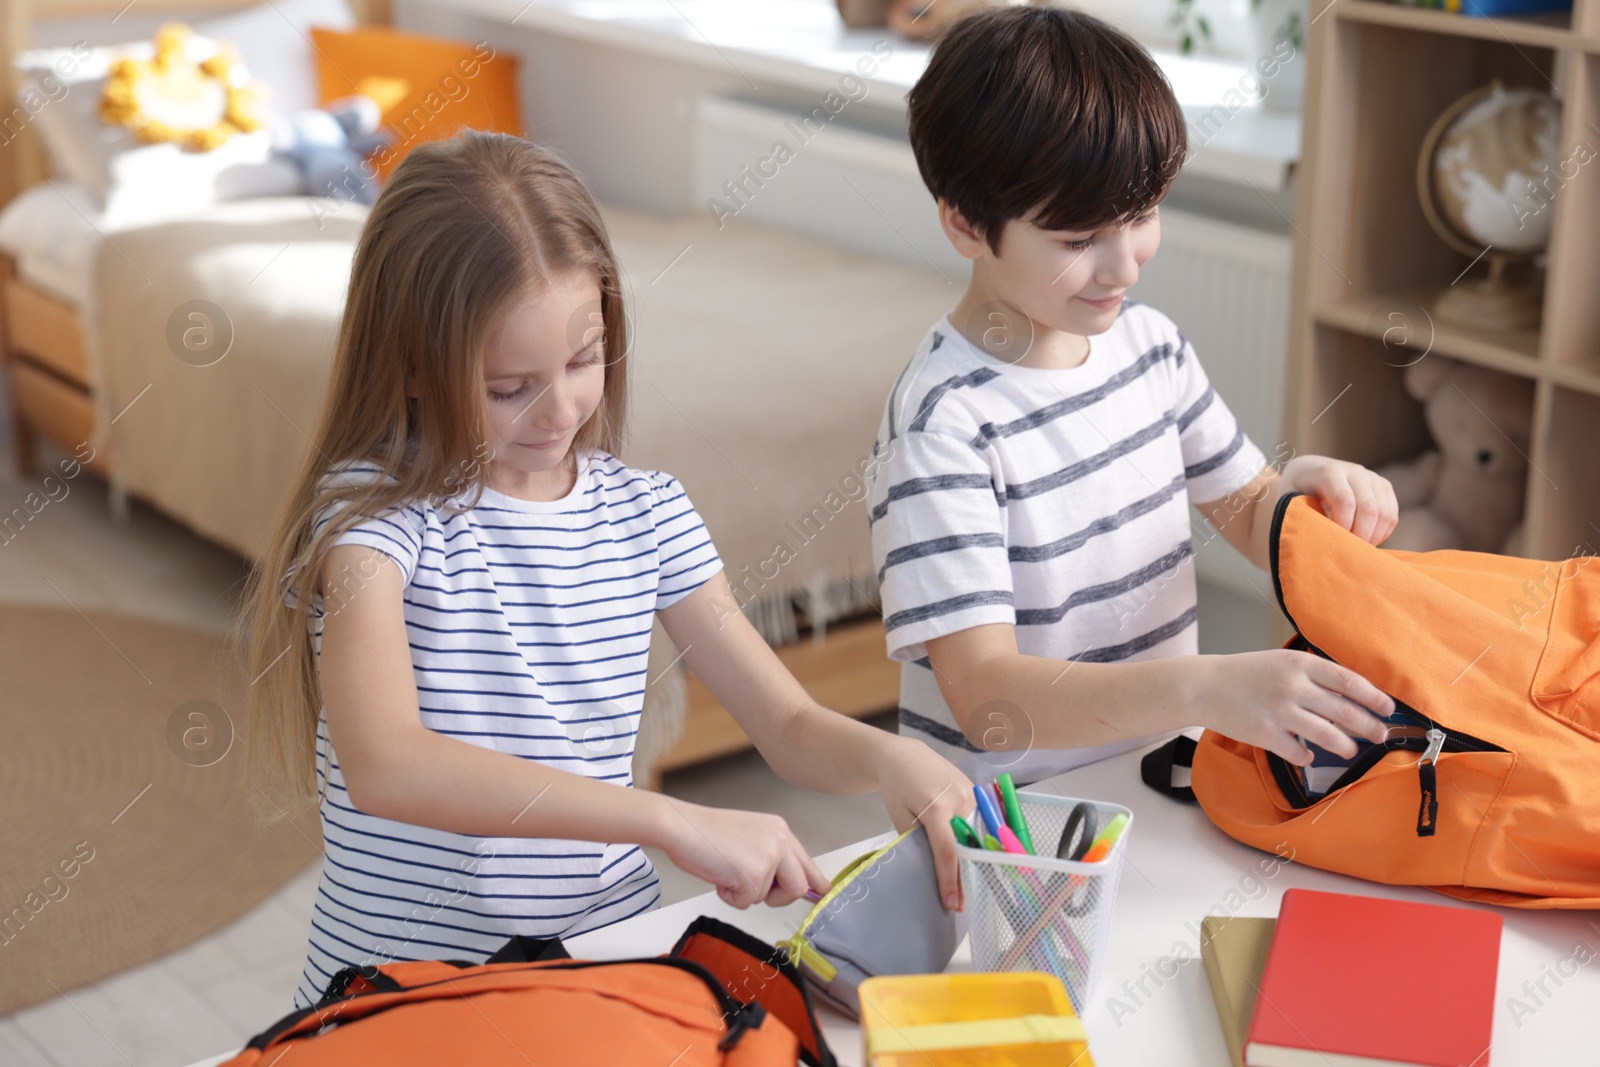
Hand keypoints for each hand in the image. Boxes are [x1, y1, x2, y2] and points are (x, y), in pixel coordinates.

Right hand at [654, 798, 829, 908]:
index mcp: (779, 830)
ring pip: (771, 898)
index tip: (823, 894)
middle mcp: (780, 840)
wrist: (680, 827)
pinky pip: (747, 903)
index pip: (807, 862)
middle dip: (777, 897)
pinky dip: (730, 897)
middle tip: (752, 887)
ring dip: (748, 895)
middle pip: (798, 887)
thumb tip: (786, 884)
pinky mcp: (754, 874)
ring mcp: (769, 856)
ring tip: (728, 873)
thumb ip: (770, 857)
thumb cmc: (705, 834)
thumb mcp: (748, 838)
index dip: (815, 883)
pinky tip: (719, 875)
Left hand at [872, 735, 974, 910]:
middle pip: (966, 846)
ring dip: (970, 859)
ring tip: (963, 884)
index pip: (948, 851)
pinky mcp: (974, 790)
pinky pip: (976, 821)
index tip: (952, 903)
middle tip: (960, 903)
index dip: (950, 880)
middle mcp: (959, 799)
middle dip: (964, 876)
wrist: (905, 756)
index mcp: (936, 807)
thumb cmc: (897, 787)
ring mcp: (970, 793)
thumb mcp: (900, 818)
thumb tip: (934, 867)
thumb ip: (918, 841)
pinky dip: (971, 840)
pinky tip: (968, 857)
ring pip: (974, 835)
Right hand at [1197, 649, 1394, 765]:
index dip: (1373, 697)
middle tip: (1380, 735)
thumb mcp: (1281, 661)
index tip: (1388, 708)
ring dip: (1345, 745)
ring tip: (1350, 749)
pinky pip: (1298, 752)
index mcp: (1299, 664)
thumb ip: (1312, 673)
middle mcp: (1292, 686)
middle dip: (1368, 726)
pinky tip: (1307, 755)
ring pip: (1327, 734)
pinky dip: (1307, 756)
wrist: (1204, 686)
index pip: (1348, 681)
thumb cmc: (1245, 673)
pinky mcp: (1265, 734)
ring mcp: (1279, 711)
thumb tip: (1350, 692)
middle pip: (1344, 710)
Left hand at [1282, 456, 1398, 544]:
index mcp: (1328, 472)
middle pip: (1369, 509)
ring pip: (1385, 513)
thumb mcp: (1288, 502)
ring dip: (1374, 536)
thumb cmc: (1294, 493)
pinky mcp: (1383, 486)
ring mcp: (1371, 477)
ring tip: (1357, 548)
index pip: (1345, 502)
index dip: (1343, 526)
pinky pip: (1392, 514)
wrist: (1308, 471)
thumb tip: (1317, 542)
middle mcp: (1354, 471)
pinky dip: (1383, 532)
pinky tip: (1367, 540)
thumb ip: (1300, 517)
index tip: (1333, 542)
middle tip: (1348, 552)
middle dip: (1361, 536)